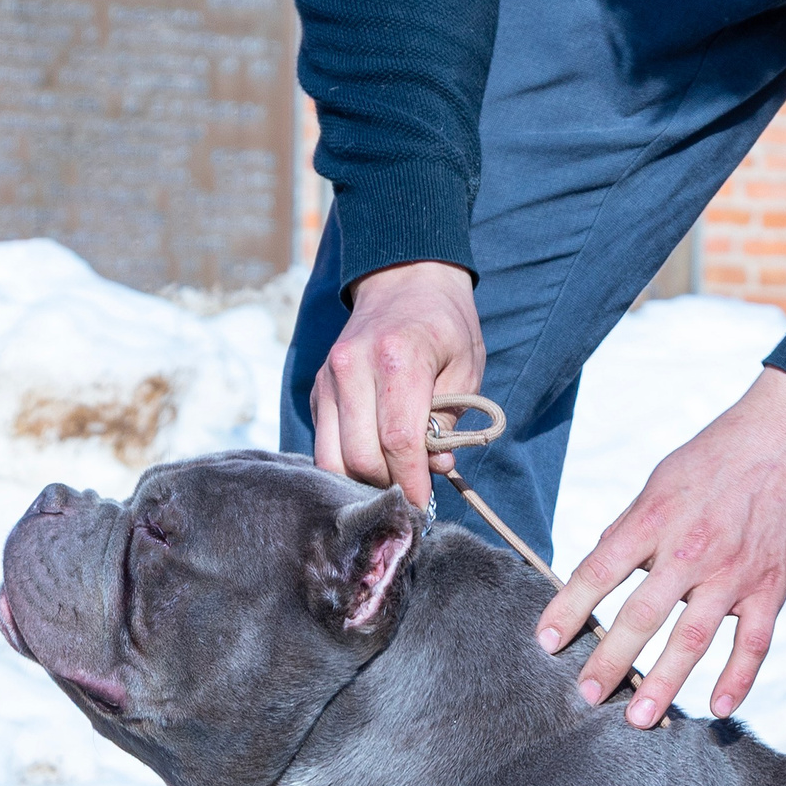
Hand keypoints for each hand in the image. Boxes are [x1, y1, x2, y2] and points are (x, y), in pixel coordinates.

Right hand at [311, 261, 484, 505]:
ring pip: (333, 457)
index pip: (399, 440)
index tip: (425, 505)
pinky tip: (373, 466)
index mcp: (397, 359)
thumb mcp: (467, 368)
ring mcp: (329, 378)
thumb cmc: (444, 327)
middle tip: (412, 497)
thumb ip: (451, 422)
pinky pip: (324, 445)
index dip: (413, 482)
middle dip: (389, 486)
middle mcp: (353, 367)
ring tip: (392, 483)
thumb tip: (437, 470)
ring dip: (363, 482)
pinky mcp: (318, 389)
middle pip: (361, 456)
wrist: (404, 280)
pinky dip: (346, 465)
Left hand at [539, 368, 785, 726]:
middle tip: (586, 696)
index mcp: (656, 519)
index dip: (569, 608)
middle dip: (609, 660)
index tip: (546, 642)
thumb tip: (599, 567)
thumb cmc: (720, 455)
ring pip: (693, 638)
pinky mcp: (772, 585)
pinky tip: (719, 707)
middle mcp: (691, 550)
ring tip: (639, 719)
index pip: (599, 571)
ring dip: (664, 682)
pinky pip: (754, 642)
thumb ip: (632, 527)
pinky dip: (738, 678)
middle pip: (640, 615)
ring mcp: (734, 572)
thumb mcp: (661, 480)